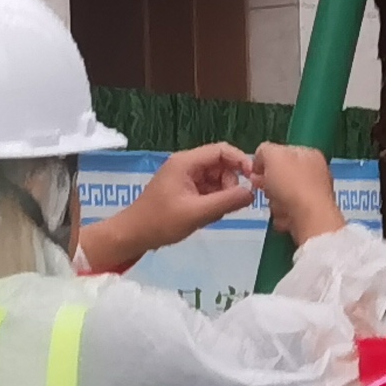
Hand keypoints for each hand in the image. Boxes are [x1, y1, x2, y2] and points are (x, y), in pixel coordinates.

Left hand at [76, 143, 259, 273]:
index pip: (221, 150)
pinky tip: (206, 216)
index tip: (253, 180)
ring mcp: (185, 177)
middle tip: (229, 204)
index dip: (241, 161)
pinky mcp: (184, 190)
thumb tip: (252, 193)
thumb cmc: (161, 222)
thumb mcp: (197, 213)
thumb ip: (226, 202)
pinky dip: (213, 201)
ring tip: (214, 213)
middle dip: (230, 183)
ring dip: (222, 194)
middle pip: (221, 165)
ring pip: (216, 179)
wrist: (133, 235)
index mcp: (186, 162)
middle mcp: (186, 165)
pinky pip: (208, 189)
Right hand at [253, 142, 341, 246]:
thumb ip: (264, 151)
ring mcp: (315, 195)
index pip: (282, 152)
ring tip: (277, 205)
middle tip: (264, 188)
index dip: (266, 161)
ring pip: (283, 196)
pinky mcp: (311, 215)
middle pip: (282, 176)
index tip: (256, 170)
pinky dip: (283, 216)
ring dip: (274, 202)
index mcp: (309, 154)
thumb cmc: (293, 185)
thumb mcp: (272, 155)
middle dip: (269, 183)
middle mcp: (316, 173)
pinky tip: (284, 217)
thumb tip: (260, 159)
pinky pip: (288, 213)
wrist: (310, 220)